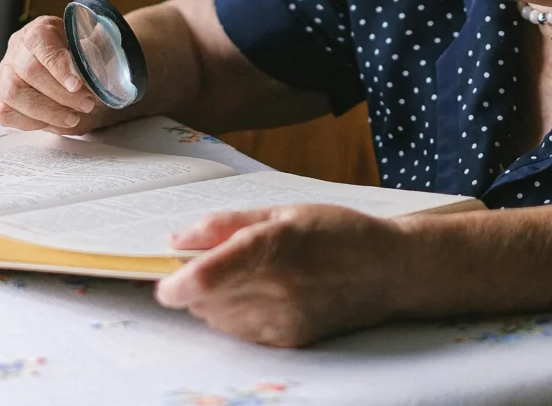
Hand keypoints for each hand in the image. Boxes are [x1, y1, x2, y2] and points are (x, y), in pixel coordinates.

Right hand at [0, 16, 111, 134]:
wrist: (81, 83)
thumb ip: (97, 52)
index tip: (77, 84)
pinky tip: (55, 121)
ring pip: (13, 94)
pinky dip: (33, 122)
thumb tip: (97, 56)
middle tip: (87, 104)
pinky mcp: (2, 99)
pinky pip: (7, 113)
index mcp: (40, 30)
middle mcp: (17, 49)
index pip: (40, 40)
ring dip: (47, 111)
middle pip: (29, 70)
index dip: (57, 64)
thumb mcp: (96, 51)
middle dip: (61, 93)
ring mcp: (5, 74)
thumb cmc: (86, 63)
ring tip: (73, 118)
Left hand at [154, 204, 407, 346]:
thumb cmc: (336, 231)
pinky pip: (241, 333)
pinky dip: (236, 315)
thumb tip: (177, 240)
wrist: (387, 270)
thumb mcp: (282, 210)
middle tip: (212, 258)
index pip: (206, 277)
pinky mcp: (289, 340)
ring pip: (218, 318)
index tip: (163, 281)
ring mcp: (283, 319)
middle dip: (195, 282)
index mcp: (272, 246)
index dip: (174, 284)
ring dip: (214, 299)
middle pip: (205, 299)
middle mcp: (276, 288)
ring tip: (246, 274)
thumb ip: (225, 224)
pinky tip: (261, 294)